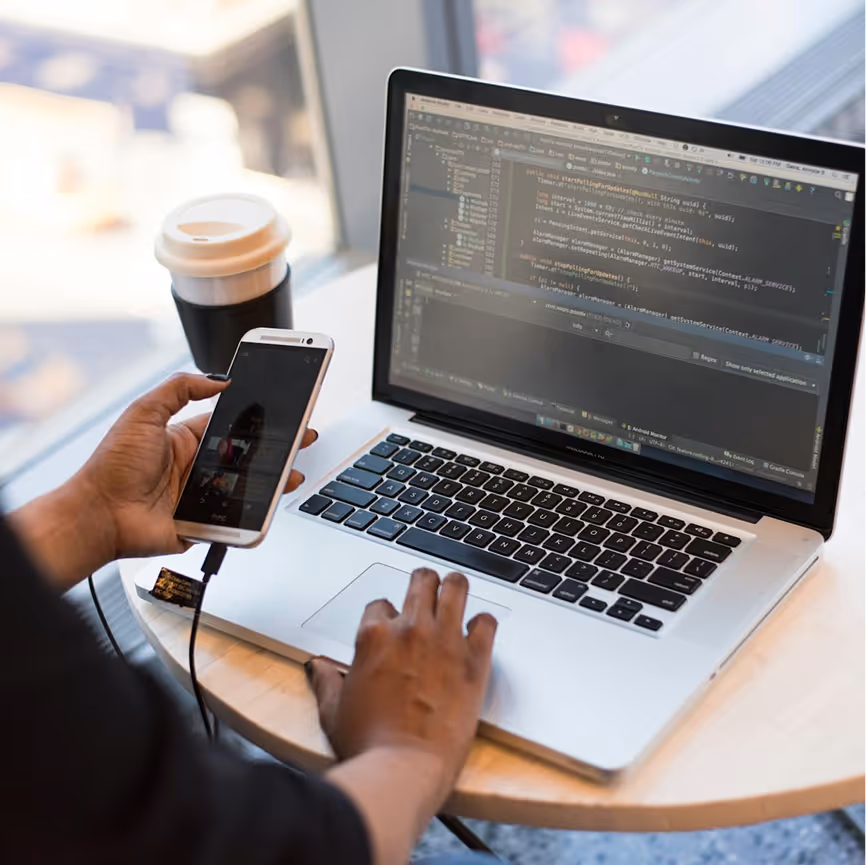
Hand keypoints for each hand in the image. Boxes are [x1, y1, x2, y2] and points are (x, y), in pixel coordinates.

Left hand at [10, 372, 317, 588]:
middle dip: (277, 446)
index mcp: (185, 439)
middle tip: (302, 437)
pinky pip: (236, 517)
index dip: (256, 418)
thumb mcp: (143, 413)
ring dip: (274, 479)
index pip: (231, 425)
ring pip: (248, 486)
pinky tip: (272, 500)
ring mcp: (202, 496)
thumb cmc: (112, 466)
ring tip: (293, 471)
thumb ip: (178, 389)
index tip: (280, 409)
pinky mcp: (204, 522)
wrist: (99, 515)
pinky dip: (256, 512)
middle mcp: (197, 466)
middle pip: (247, 455)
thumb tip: (217, 378)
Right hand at [308, 568, 496, 807]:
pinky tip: (478, 632)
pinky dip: (483, 623)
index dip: (386, 615)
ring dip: (454, 587)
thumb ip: (326, 681)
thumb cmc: (368, 745)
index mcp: (374, 636)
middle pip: (421, 581)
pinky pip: (487, 622)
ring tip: (455, 593)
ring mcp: (444, 640)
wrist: (403, 769)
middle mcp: (410, 630)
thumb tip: (318, 668)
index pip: (381, 604)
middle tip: (427, 592)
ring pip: (456, 586)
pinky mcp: (474, 659)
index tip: (392, 626)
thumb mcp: (333, 711)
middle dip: (423, 583)